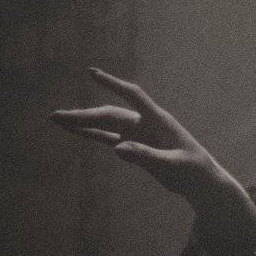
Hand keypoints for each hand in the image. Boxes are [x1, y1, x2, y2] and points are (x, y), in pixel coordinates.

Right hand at [50, 68, 238, 210]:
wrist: (200, 182)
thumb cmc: (192, 171)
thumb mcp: (172, 165)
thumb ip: (147, 156)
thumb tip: (117, 148)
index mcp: (158, 120)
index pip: (133, 96)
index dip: (113, 84)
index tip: (92, 73)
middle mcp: (145, 123)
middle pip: (110, 114)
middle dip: (83, 114)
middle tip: (56, 116)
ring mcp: (138, 135)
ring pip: (106, 124)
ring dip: (83, 122)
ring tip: (57, 120)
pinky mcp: (135, 147)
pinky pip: (108, 138)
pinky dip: (91, 135)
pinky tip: (74, 132)